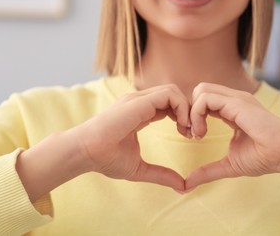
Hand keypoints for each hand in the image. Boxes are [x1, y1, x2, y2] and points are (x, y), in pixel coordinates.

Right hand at [74, 85, 189, 190]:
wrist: (85, 153)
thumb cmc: (106, 159)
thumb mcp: (140, 169)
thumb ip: (162, 175)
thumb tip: (182, 187)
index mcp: (140, 113)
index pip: (168, 105)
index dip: (183, 117)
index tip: (188, 136)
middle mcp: (140, 102)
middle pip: (173, 95)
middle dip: (189, 111)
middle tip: (193, 133)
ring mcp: (138, 99)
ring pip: (173, 91)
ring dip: (187, 109)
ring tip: (188, 130)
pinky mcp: (138, 101)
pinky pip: (169, 94)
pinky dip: (182, 107)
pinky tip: (181, 126)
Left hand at [186, 83, 279, 189]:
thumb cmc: (264, 157)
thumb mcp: (229, 164)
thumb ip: (208, 171)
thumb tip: (187, 184)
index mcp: (231, 108)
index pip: (204, 100)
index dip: (193, 116)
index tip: (194, 137)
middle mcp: (233, 99)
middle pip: (199, 90)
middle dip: (189, 110)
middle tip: (192, 134)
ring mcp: (236, 98)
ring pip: (200, 91)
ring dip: (192, 113)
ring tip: (198, 135)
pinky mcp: (237, 103)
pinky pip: (205, 99)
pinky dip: (196, 114)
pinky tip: (202, 133)